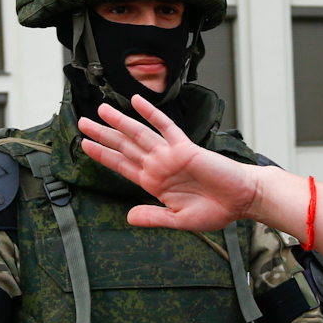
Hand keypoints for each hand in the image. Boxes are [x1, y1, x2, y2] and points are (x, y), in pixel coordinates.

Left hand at [78, 99, 261, 231]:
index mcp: (154, 183)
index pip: (122, 166)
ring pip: (139, 134)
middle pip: (124, 147)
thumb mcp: (179, 221)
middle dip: (103, 134)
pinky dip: (151, 113)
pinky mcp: (185, 148)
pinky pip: (165, 126)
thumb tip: (129, 217)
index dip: (103, 155)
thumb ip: (153, 217)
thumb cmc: (216, 210)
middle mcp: (159, 166)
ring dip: (120, 122)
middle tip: (82, 122)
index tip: (85, 145)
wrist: (241, 200)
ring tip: (100, 109)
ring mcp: (170, 155)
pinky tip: (137, 102)